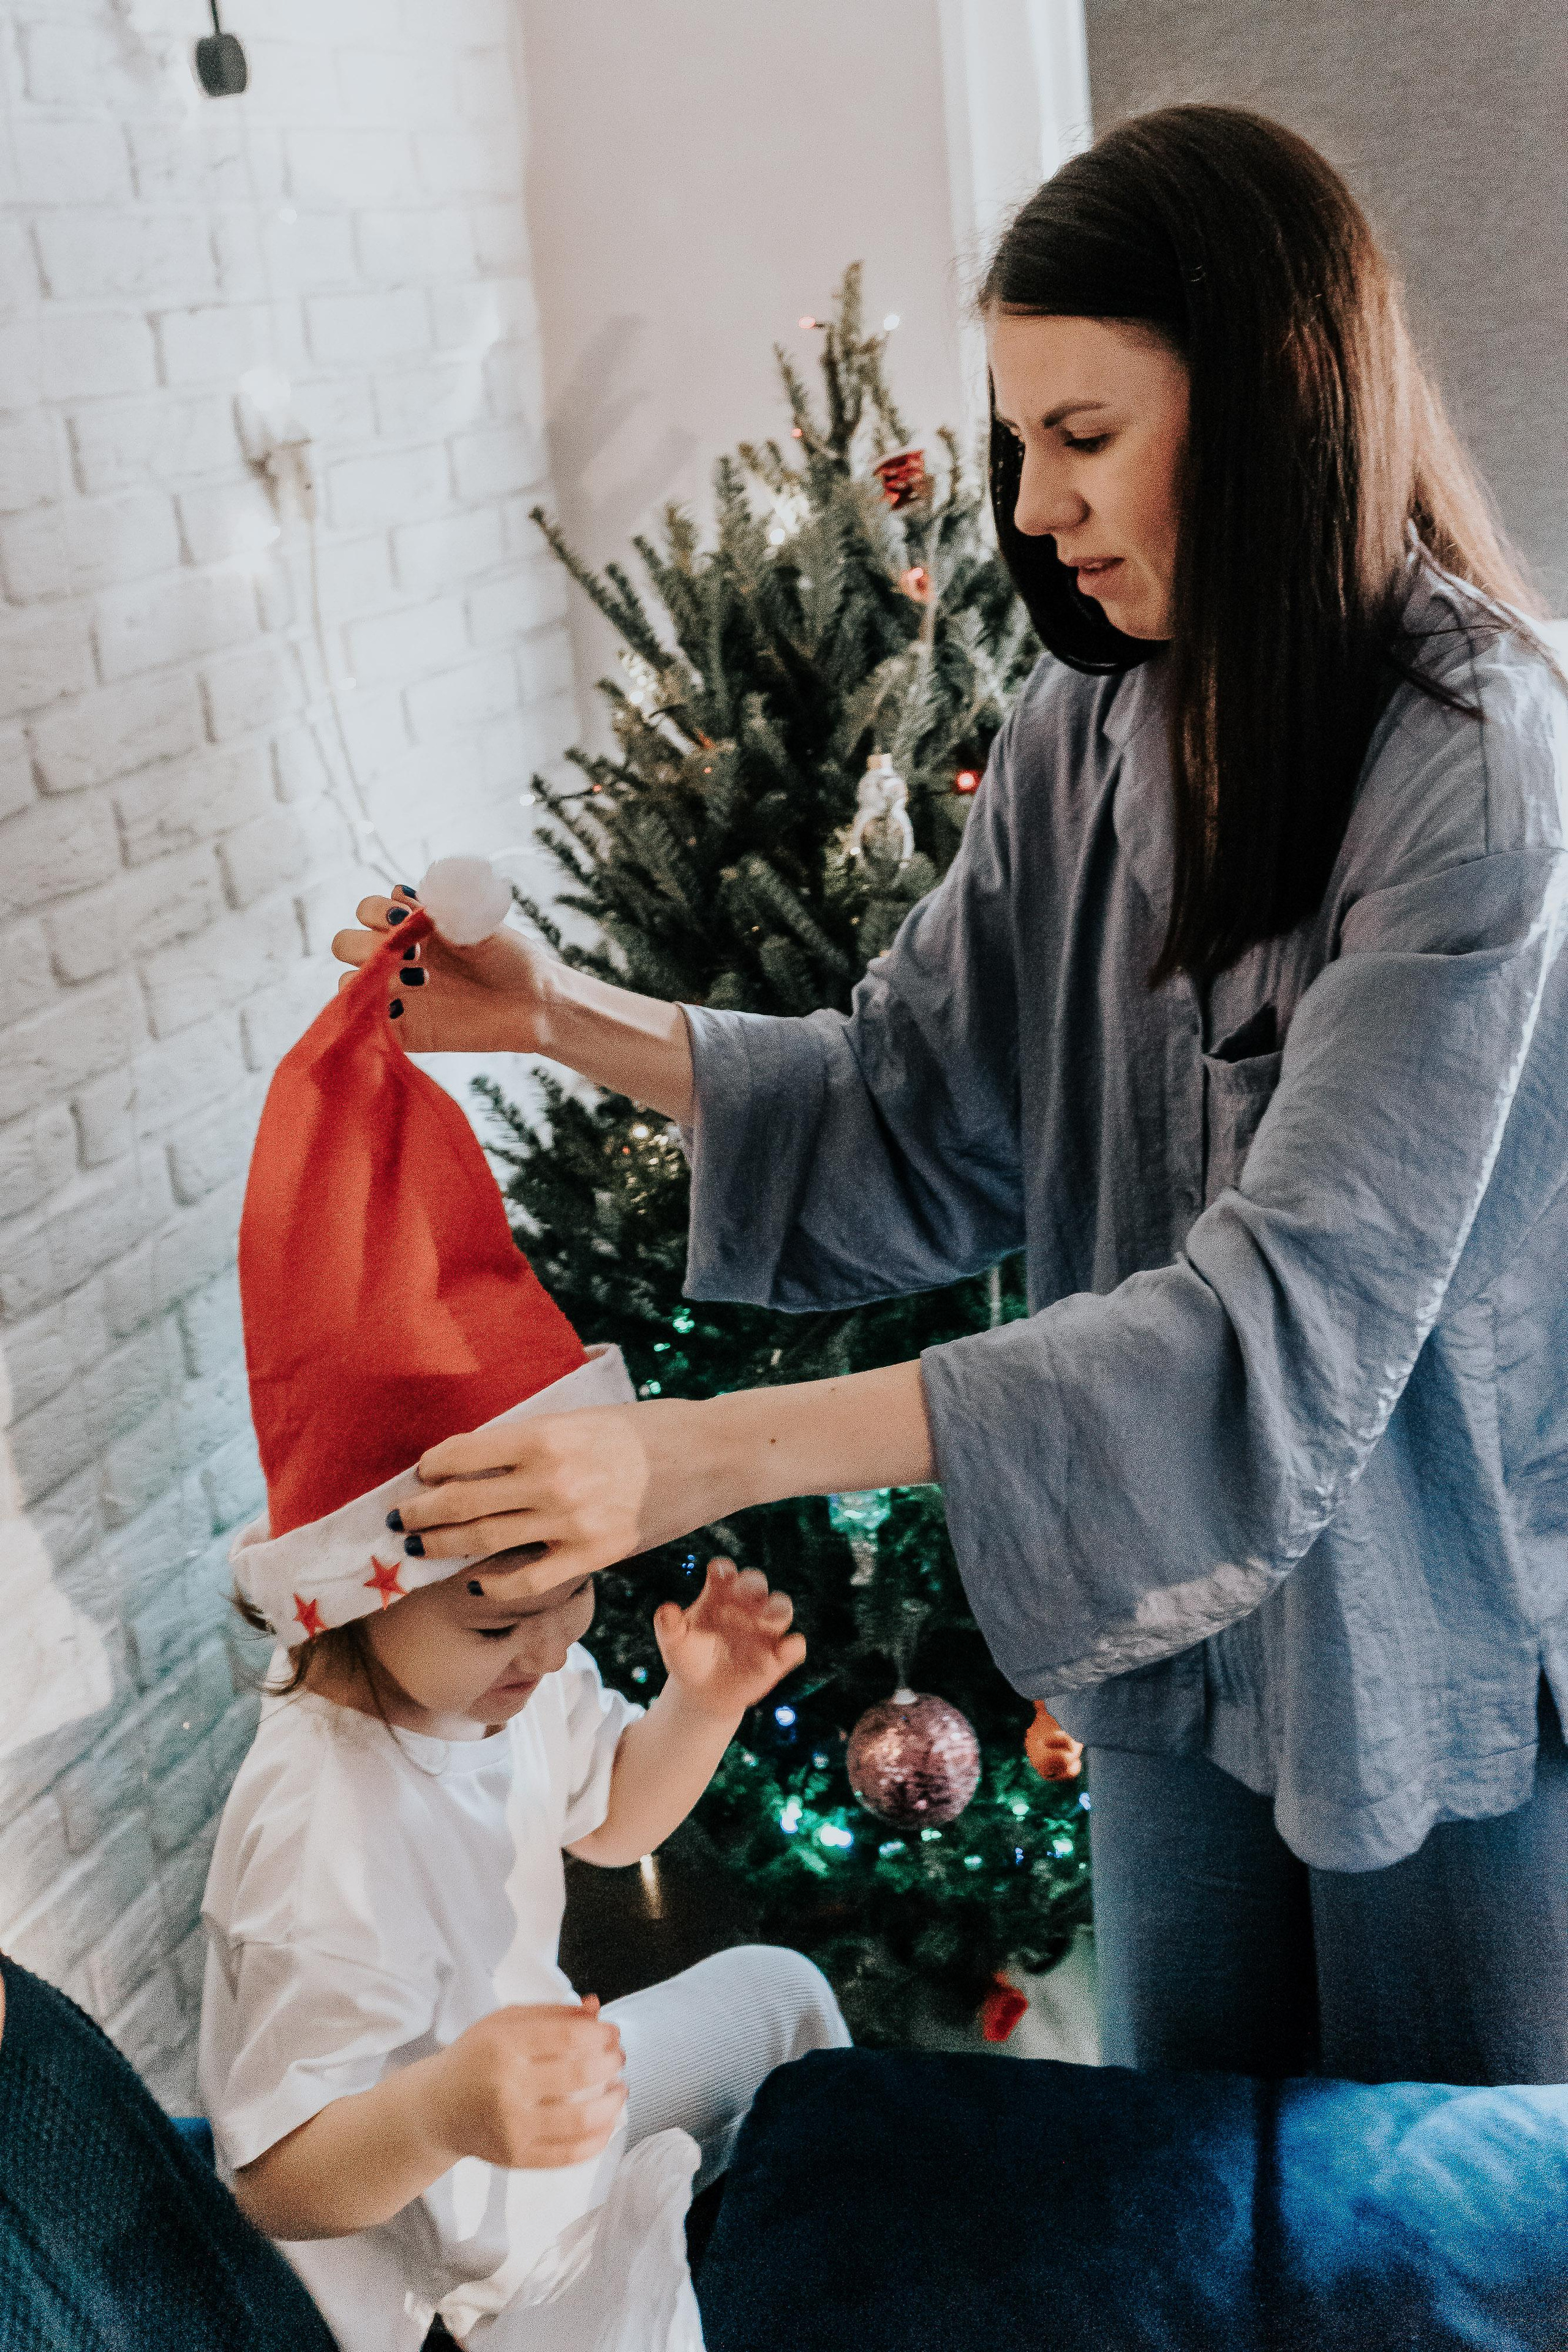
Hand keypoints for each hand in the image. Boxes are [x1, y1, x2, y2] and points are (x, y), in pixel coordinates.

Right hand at [331, 893, 556, 1055]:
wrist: (535, 1003)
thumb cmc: (511, 958)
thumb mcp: (483, 923)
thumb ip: (448, 908)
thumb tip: (417, 897)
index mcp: (410, 926)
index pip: (368, 909)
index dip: (378, 910)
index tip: (406, 916)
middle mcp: (395, 956)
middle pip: (346, 943)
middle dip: (367, 943)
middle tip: (415, 953)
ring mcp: (395, 992)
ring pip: (349, 983)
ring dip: (371, 977)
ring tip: (423, 981)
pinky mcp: (402, 1027)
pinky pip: (366, 1023)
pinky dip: (373, 1014)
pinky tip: (403, 1008)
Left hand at [402, 1396, 721, 1588]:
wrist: (712, 1455)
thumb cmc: (648, 1428)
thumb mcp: (584, 1417)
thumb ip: (535, 1437)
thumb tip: (483, 1456)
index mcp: (545, 1435)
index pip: (464, 1454)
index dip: (432, 1468)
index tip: (419, 1475)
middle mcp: (550, 1479)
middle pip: (462, 1501)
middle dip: (422, 1513)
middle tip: (399, 1521)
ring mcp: (571, 1522)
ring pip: (485, 1540)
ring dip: (444, 1546)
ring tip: (419, 1550)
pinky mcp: (594, 1555)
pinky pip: (529, 1579)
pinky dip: (495, 1583)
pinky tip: (476, 1582)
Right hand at [419, 1999, 625, 2171]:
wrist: (437, 2109)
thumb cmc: (476, 2058)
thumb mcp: (504, 2023)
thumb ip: (551, 2013)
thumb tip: (596, 2008)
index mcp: (503, 2046)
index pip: (568, 2036)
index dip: (600, 2032)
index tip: (611, 2032)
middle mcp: (507, 2088)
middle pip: (580, 2074)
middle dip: (611, 2062)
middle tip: (618, 2056)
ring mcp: (512, 2128)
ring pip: (582, 2119)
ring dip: (614, 2101)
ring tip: (620, 2088)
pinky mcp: (518, 2158)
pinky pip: (571, 2154)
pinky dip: (600, 2138)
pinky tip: (609, 2122)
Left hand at [653, 1557, 805, 1719]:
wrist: (702, 1694)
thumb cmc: (688, 1658)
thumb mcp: (675, 1643)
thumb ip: (669, 1626)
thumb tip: (665, 1610)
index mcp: (720, 1594)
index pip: (726, 1572)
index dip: (724, 1570)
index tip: (717, 1575)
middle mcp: (746, 1606)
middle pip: (756, 1582)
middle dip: (750, 1585)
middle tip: (739, 1595)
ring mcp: (765, 1630)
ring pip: (782, 1607)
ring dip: (774, 1610)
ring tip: (762, 1620)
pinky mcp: (778, 1656)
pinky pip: (794, 1647)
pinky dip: (792, 1646)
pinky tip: (782, 1650)